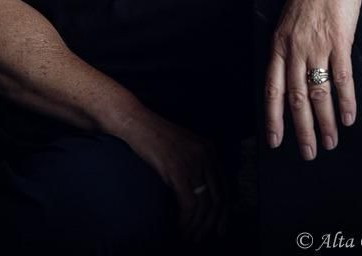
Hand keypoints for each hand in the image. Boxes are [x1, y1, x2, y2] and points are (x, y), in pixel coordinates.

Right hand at [122, 107, 229, 242]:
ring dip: (197, 227)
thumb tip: (200, 195)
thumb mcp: (183, 148)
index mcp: (209, 149)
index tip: (219, 229)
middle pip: (217, 199)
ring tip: (188, 237)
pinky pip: (189, 204)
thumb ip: (195, 164)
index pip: (224, 187)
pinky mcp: (178, 170)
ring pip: (204, 205)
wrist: (137, 123)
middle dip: (212, 224)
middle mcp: (205, 155)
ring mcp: (193, 162)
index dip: (223, 212)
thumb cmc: (155, 137)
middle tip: (203, 239)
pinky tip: (180, 229)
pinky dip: (186, 222)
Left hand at [264, 0, 361, 159]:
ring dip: (325, 123)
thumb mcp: (287, 18)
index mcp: (277, 43)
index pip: (272, 89)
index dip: (273, 117)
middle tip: (308, 153)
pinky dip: (346, 102)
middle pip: (295, 98)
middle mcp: (294, 48)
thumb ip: (286, 45)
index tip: (274, 141)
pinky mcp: (340, 41)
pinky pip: (342, 79)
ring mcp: (317, 45)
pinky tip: (349, 118)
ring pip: (318, 94)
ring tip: (330, 143)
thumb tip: (289, 74)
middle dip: (301, 130)